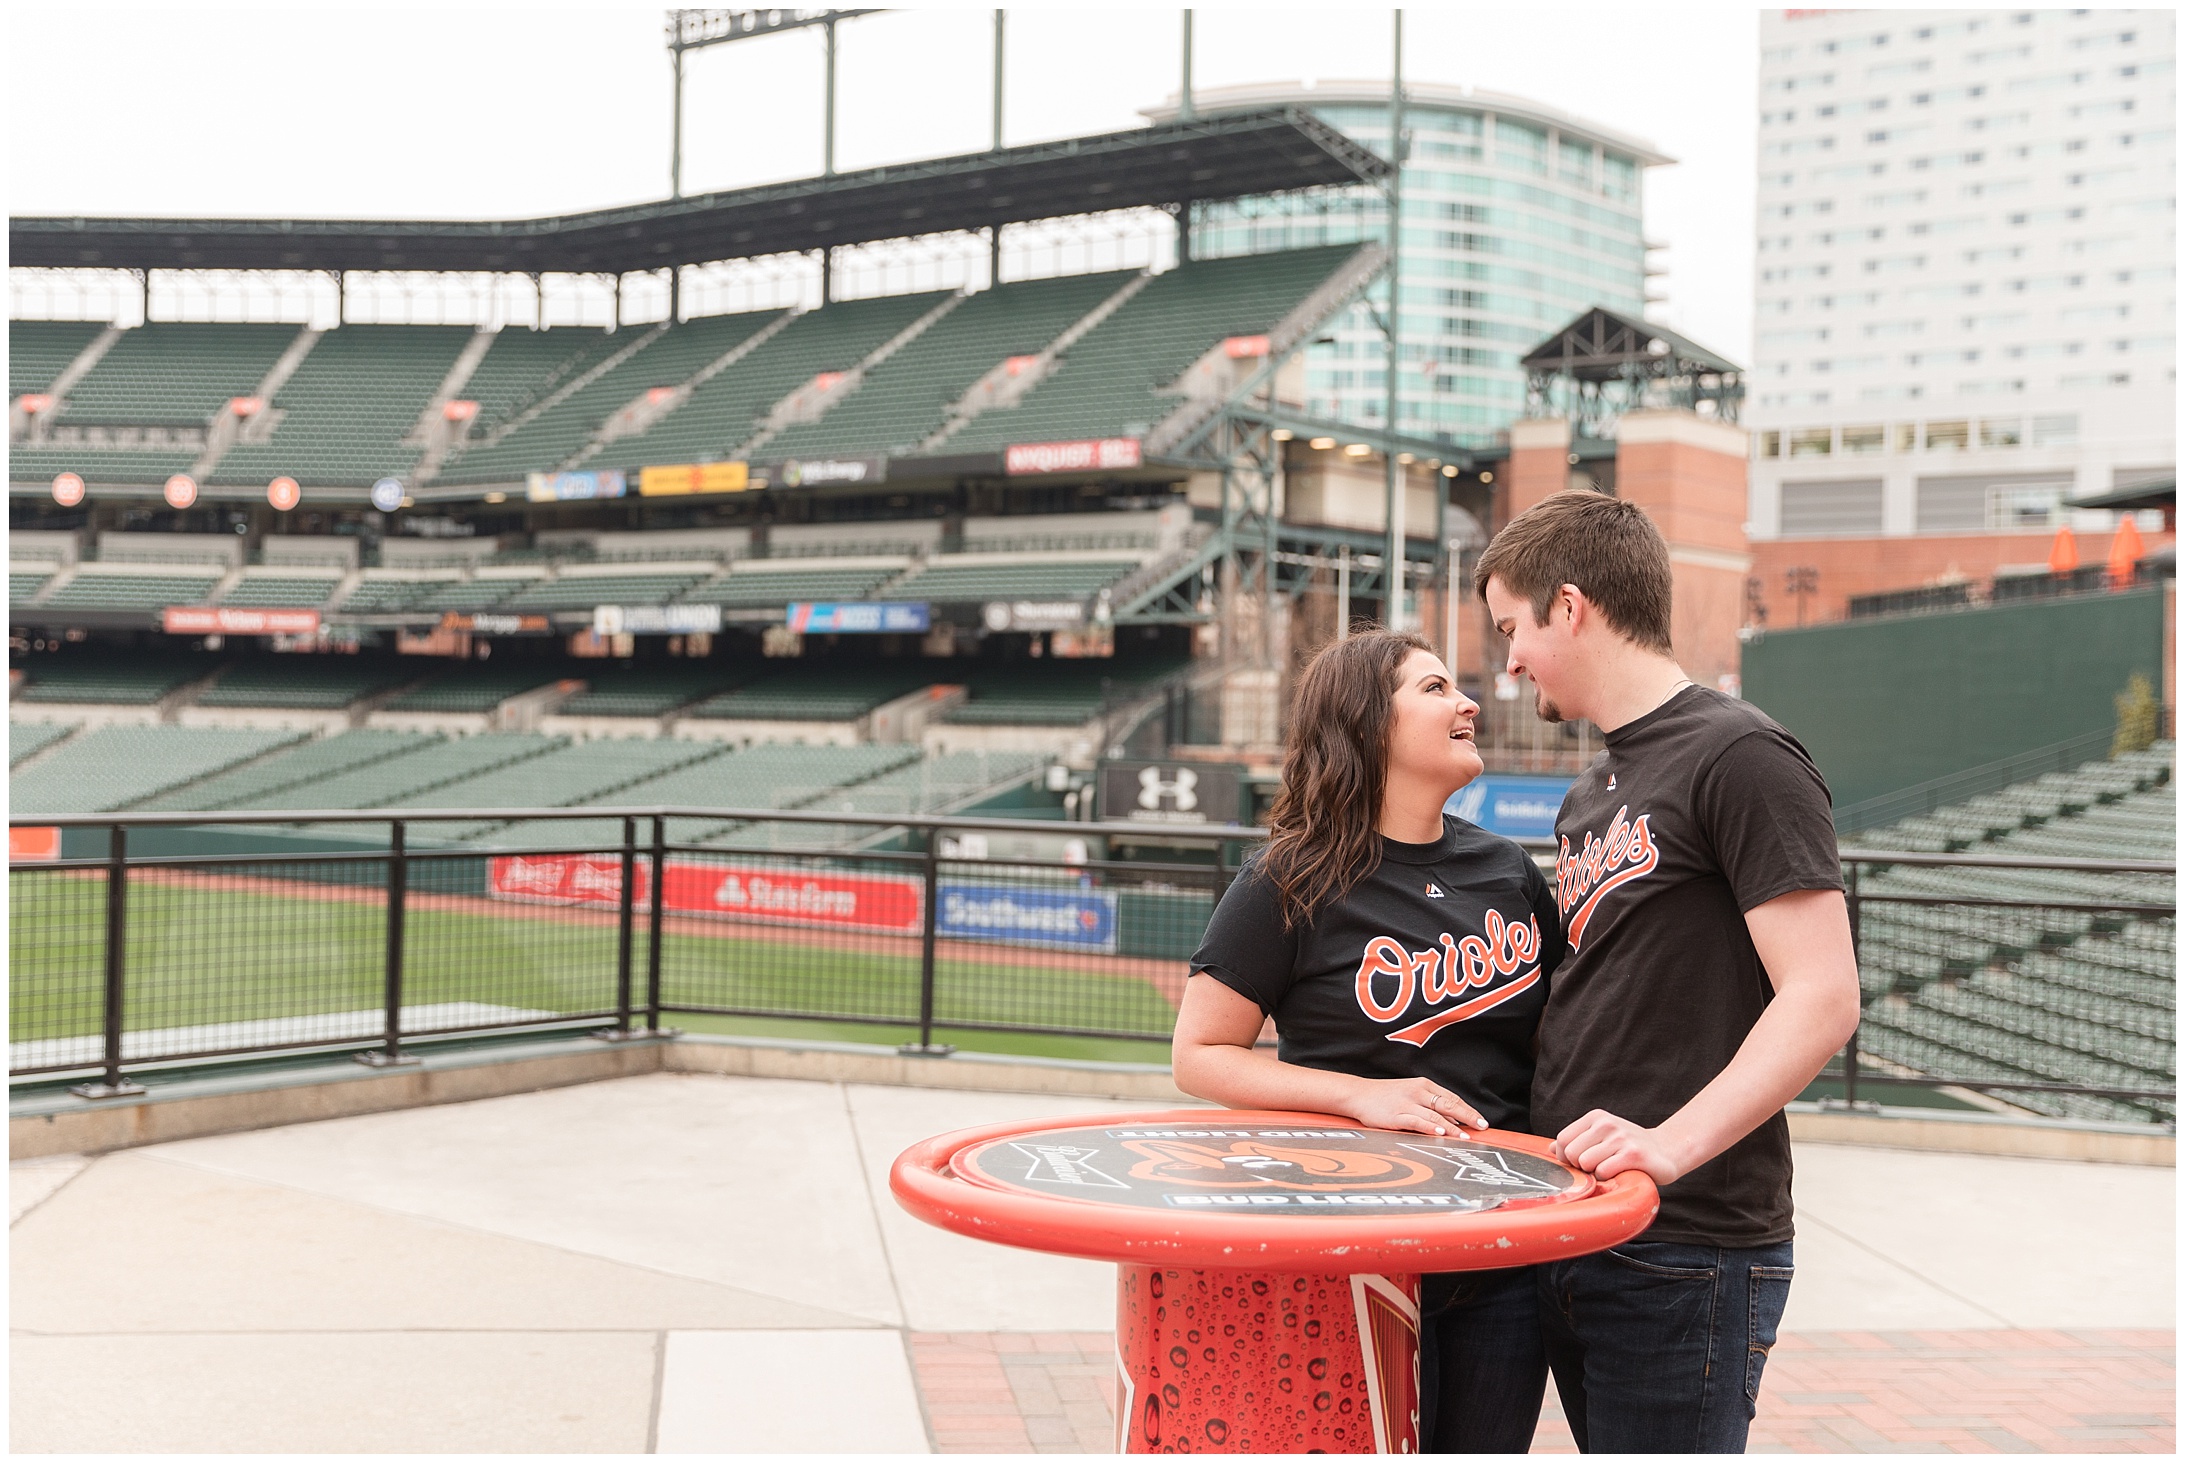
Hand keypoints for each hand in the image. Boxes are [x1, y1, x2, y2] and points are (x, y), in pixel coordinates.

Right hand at [1343, 1077, 1486, 1136]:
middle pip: (1448, 1104)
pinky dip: (1430, 1127)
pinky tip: (1440, 1133)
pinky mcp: (1396, 1115)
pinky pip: (1417, 1121)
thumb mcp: (1410, 1093)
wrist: (1358, 1094)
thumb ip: (1430, 1105)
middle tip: (1481, 1127)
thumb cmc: (1385, 1096)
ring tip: (1464, 1137)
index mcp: (1424, 1085)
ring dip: (1452, 1127)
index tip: (1481, 1121)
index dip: (1468, 1110)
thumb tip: (1452, 1121)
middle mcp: (1417, 1092)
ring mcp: (1407, 1103)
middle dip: (1467, 1117)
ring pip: (1435, 1115)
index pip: (1452, 1098)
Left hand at [1553, 1110, 1687, 1183]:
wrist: (1667, 1150)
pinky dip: (1607, 1177)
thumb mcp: (1602, 1136)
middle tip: (1597, 1166)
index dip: (1565, 1157)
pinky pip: (1603, 1171)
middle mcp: (1607, 1124)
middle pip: (1570, 1153)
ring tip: (1609, 1168)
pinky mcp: (1633, 1154)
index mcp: (1596, 1117)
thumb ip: (1577, 1140)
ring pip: (1585, 1163)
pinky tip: (1619, 1172)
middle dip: (1580, 1166)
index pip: (1562, 1140)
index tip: (1579, 1162)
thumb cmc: (1629, 1147)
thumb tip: (1550, 1149)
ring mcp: (1620, 1138)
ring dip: (1594, 1172)